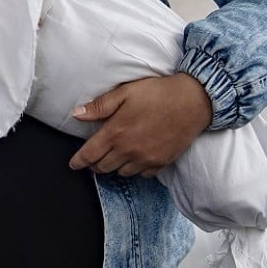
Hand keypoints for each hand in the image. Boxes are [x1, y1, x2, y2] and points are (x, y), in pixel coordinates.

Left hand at [68, 73, 211, 177]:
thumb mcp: (125, 92)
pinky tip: (135, 159)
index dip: (78, 161)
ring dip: (114, 167)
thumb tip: (77, 114)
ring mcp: (145, 159)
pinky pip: (142, 175)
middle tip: (92, 159)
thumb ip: (100, 106)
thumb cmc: (158, 93)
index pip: (89, 155)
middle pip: (103, 167)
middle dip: (94, 165)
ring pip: (121, 173)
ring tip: (114, 158)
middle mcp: (128, 150)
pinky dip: (135, 169)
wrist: (192, 101)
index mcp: (116, 133)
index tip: (74, 164)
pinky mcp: (161, 163)